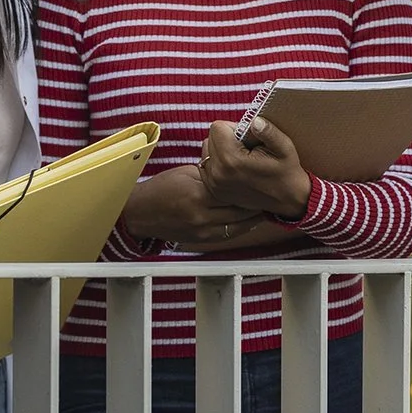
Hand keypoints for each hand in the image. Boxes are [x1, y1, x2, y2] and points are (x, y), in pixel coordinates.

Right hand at [121, 165, 279, 249]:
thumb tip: (236, 172)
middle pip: (241, 211)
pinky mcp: (202, 240)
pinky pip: (229, 235)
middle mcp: (202, 216)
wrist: (140, 213)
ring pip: (239, 226)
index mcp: (199, 195)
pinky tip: (249, 219)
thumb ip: (212, 175)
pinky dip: (241, 227)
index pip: (235, 192)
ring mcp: (203, 231)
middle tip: (271, 195)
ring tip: (264, 207)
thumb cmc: (162, 188)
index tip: (264, 181)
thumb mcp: (187, 173)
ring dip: (252, 217)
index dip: (252, 188)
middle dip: (257, 203)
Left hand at [198, 118, 311, 220]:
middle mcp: (218, 173)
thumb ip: (269, 132)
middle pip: (210, 138)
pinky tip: (235, 168)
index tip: (249, 138)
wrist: (287, 200)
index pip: (217, 127)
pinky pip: (206, 166)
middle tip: (247, 149)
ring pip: (206, 151)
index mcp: (232, 160)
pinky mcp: (214, 191)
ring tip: (240, 158)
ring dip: (220, 150)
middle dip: (226, 138)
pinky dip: (218, 163)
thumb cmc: (287, 170)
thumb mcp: (285, 148)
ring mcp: (214, 184)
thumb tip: (254, 120)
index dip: (234, 127)